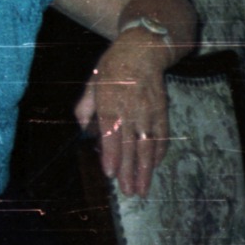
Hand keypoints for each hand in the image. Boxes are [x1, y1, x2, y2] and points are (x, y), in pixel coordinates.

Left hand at [74, 38, 169, 196]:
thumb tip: (82, 129)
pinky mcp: (162, 111)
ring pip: (148, 145)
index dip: (112, 155)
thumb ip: (85, 107)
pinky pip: (162, 136)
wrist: (143, 51)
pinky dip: (159, 152)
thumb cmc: (113, 67)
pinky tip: (154, 166)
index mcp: (111, 103)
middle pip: (131, 145)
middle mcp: (132, 110)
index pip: (112, 133)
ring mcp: (149, 111)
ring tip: (143, 189)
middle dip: (130, 171)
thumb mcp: (92, 83)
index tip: (111, 174)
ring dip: (146, 170)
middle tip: (129, 192)